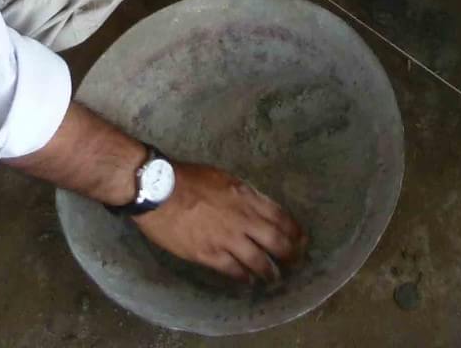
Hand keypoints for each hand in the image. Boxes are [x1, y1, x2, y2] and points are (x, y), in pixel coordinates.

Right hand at [136, 161, 306, 281]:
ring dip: (270, 271)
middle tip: (295, 263)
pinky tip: (248, 281)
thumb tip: (256, 207)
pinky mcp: (209, 254)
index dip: (295, 232)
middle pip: (277, 242)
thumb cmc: (188, 178)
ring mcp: (227, 239)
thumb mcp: (224, 178)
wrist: (159, 190)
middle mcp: (243, 219)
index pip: (281, 217)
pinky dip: (244, 277)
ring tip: (274, 278)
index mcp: (247, 197)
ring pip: (259, 261)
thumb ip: (244, 195)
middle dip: (290, 255)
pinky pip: (233, 270)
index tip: (302, 240)